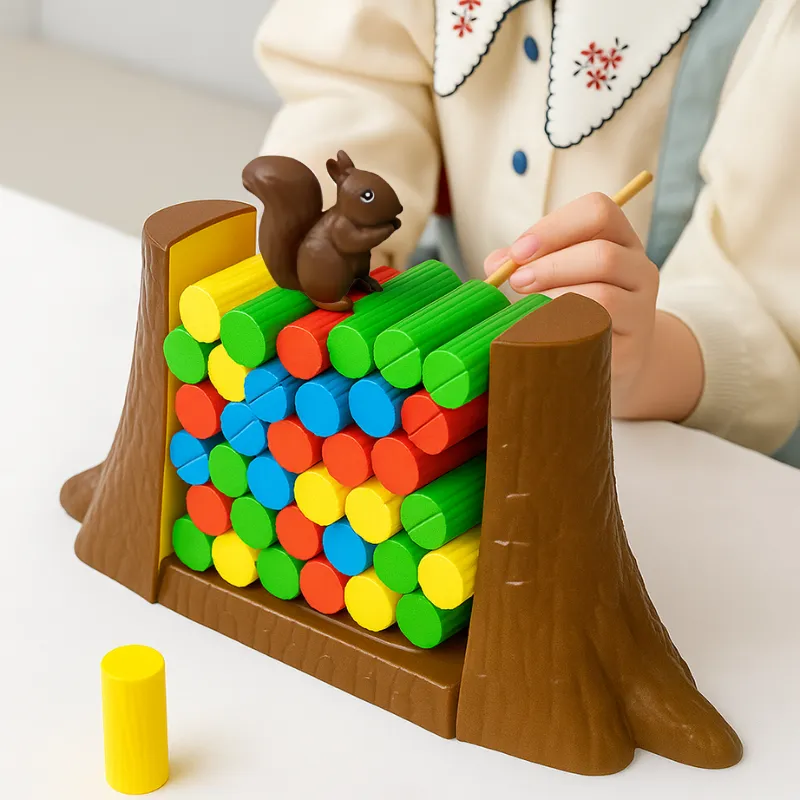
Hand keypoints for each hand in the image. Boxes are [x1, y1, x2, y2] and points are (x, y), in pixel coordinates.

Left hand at [484, 192, 659, 407]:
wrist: (610, 357)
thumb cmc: (573, 310)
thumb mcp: (554, 277)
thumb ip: (524, 264)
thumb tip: (495, 264)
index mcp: (620, 240)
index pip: (598, 211)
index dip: (554, 228)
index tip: (517, 252)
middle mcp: (639, 269)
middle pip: (601, 254)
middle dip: (550, 266)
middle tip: (516, 283)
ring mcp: (641, 309)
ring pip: (603, 295)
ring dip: (556, 299)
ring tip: (527, 309)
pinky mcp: (633, 347)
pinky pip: (599, 333)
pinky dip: (565, 329)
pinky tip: (543, 332)